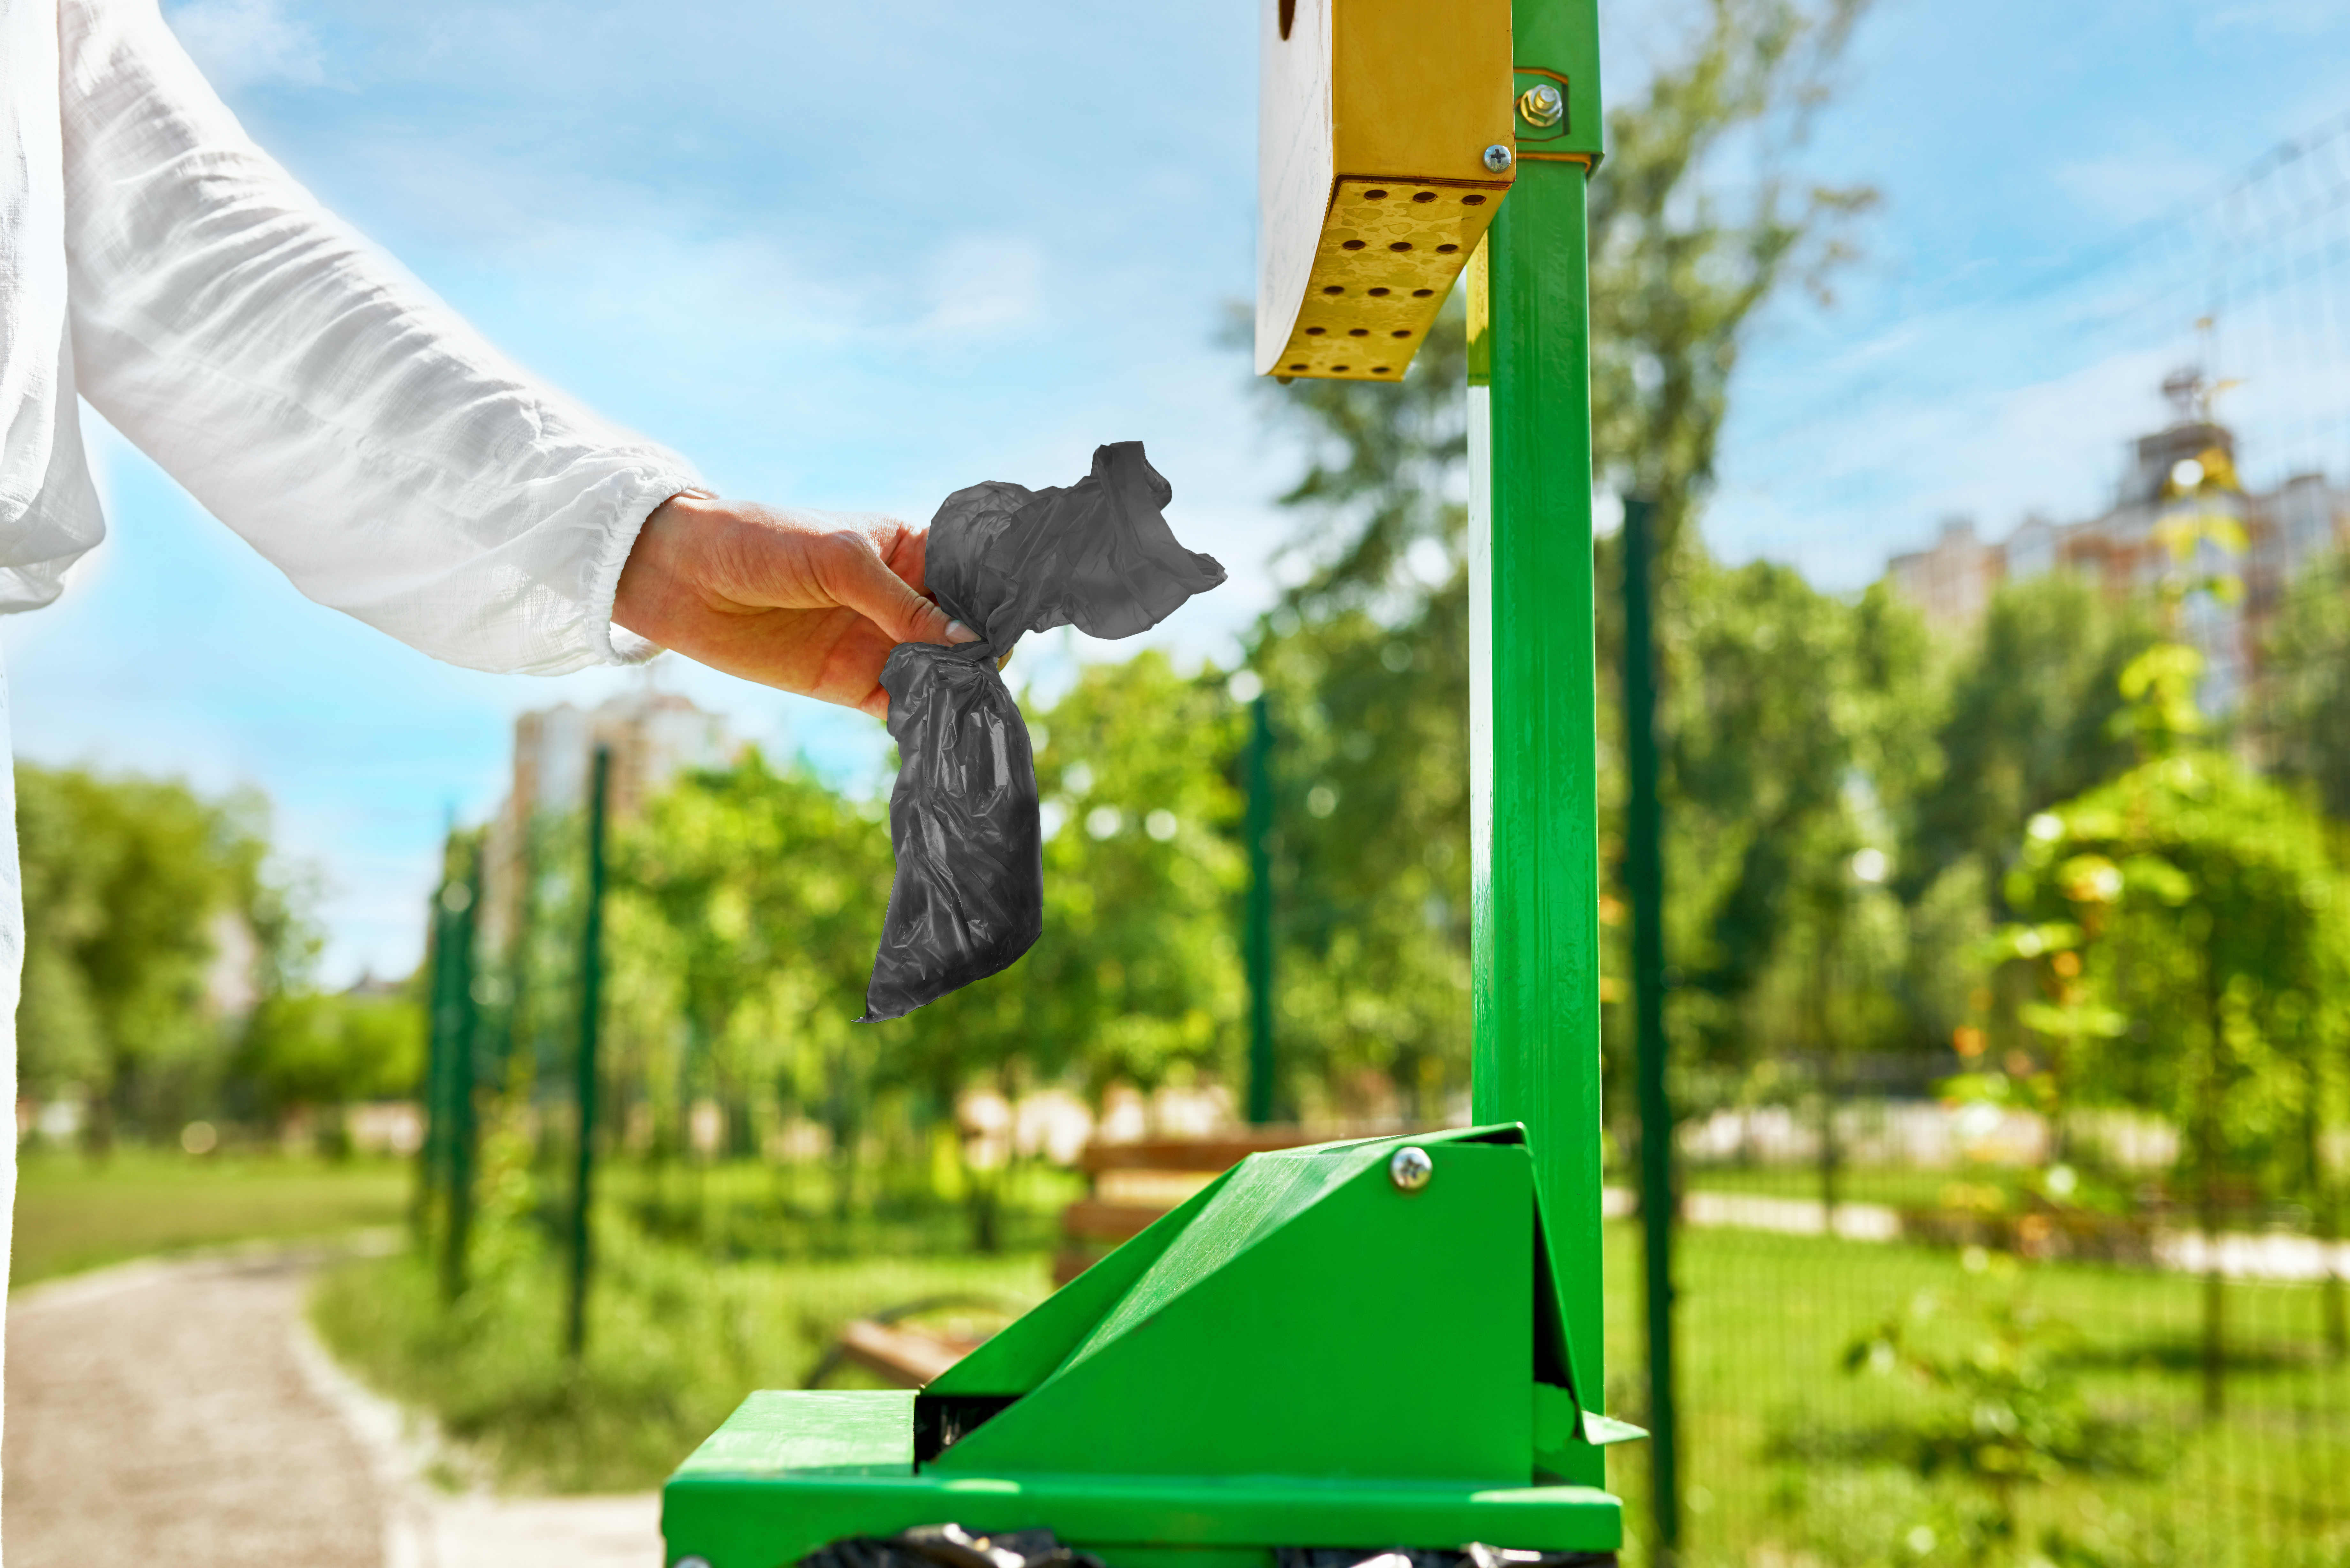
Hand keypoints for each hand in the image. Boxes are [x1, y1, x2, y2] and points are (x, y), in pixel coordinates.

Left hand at [613, 493, 975, 718]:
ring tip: (975, 703)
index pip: (973, 574)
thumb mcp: (838, 559)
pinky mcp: (854, 685)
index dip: (999, 596)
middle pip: (964, 630)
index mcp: (909, 550)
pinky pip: (903, 706)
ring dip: (959, 689)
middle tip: (996, 671)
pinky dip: (924, 717)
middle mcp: (902, 598)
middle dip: (985, 651)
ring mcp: (880, 643)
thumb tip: (967, 642)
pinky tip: (941, 724)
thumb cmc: (761, 543)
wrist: (683, 580)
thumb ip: (903, 603)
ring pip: (940, 672)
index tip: (1022, 619)